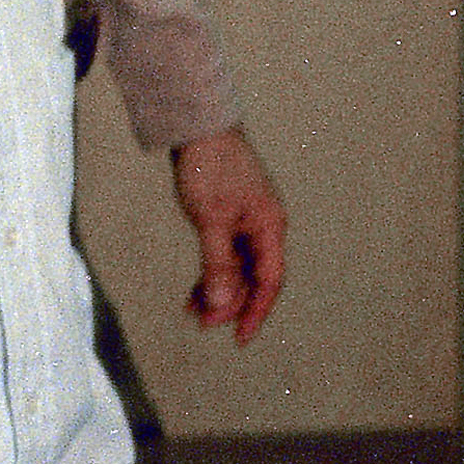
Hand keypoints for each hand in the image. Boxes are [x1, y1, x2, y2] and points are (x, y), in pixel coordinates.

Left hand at [171, 127, 286, 343]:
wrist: (198, 126)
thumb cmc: (210, 166)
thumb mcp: (211, 220)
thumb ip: (218, 264)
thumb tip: (223, 304)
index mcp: (270, 227)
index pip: (270, 281)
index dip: (256, 311)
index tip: (239, 337)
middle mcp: (263, 227)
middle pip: (252, 277)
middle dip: (230, 303)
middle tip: (203, 322)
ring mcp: (245, 221)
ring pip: (236, 267)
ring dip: (218, 289)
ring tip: (193, 310)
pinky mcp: (227, 215)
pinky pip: (224, 253)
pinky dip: (211, 271)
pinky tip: (193, 288)